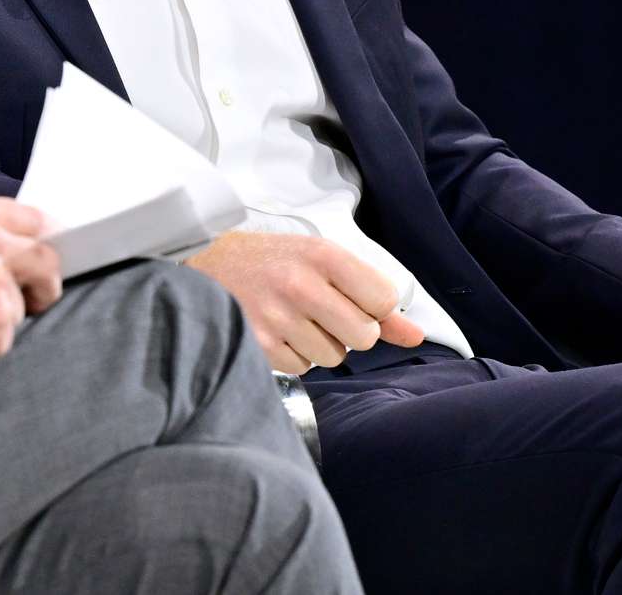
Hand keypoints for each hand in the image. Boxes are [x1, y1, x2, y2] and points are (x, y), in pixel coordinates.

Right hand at [186, 231, 424, 372]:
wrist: (205, 260)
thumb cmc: (273, 260)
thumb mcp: (323, 261)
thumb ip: (372, 297)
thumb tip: (416, 337)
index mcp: (323, 255)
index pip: (384, 300)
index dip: (373, 306)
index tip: (351, 297)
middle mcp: (300, 284)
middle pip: (364, 336)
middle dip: (351, 330)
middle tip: (324, 311)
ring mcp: (277, 317)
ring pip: (333, 356)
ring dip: (320, 343)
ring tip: (294, 317)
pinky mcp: (258, 343)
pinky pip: (302, 367)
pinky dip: (294, 353)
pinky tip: (277, 329)